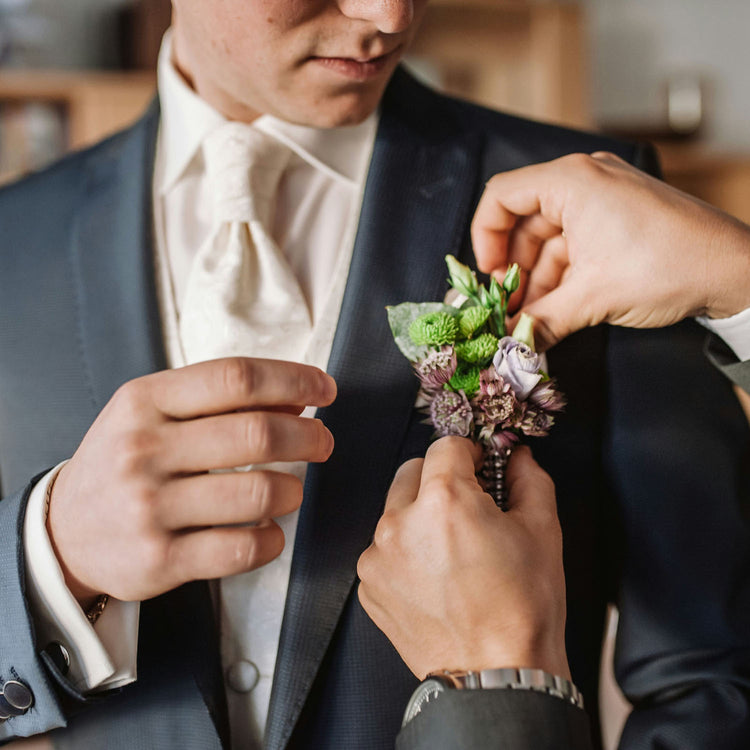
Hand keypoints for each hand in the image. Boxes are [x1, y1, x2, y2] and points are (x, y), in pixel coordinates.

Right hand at [47, 357, 335, 606]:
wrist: (62, 533)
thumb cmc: (125, 462)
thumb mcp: (156, 414)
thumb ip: (221, 401)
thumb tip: (298, 396)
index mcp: (144, 401)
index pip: (235, 378)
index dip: (293, 379)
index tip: (325, 389)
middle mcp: (143, 450)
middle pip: (256, 434)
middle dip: (308, 437)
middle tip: (323, 443)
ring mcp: (148, 508)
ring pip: (258, 494)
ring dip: (293, 491)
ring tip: (291, 490)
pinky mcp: (158, 561)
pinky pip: (241, 549)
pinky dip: (272, 540)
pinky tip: (269, 532)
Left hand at [357, 438, 568, 680]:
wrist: (497, 675)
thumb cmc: (523, 607)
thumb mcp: (542, 531)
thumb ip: (529, 478)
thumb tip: (518, 457)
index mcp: (444, 501)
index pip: (446, 447)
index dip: (469, 453)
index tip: (479, 467)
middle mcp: (400, 522)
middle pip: (413, 472)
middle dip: (440, 479)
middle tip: (467, 506)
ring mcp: (379, 556)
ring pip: (396, 511)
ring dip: (420, 516)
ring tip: (452, 551)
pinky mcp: (369, 584)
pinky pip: (385, 549)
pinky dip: (406, 553)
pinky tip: (435, 578)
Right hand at [472, 152, 749, 349]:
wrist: (735, 270)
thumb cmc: (666, 266)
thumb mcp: (594, 298)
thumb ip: (542, 322)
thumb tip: (510, 347)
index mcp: (571, 181)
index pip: (501, 196)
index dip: (484, 237)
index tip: (490, 276)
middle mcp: (584, 181)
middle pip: (523, 221)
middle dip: (513, 268)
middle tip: (508, 308)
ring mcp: (603, 200)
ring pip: (549, 239)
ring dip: (537, 279)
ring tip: (531, 318)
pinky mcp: (618, 220)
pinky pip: (574, 245)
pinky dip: (561, 276)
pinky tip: (555, 310)